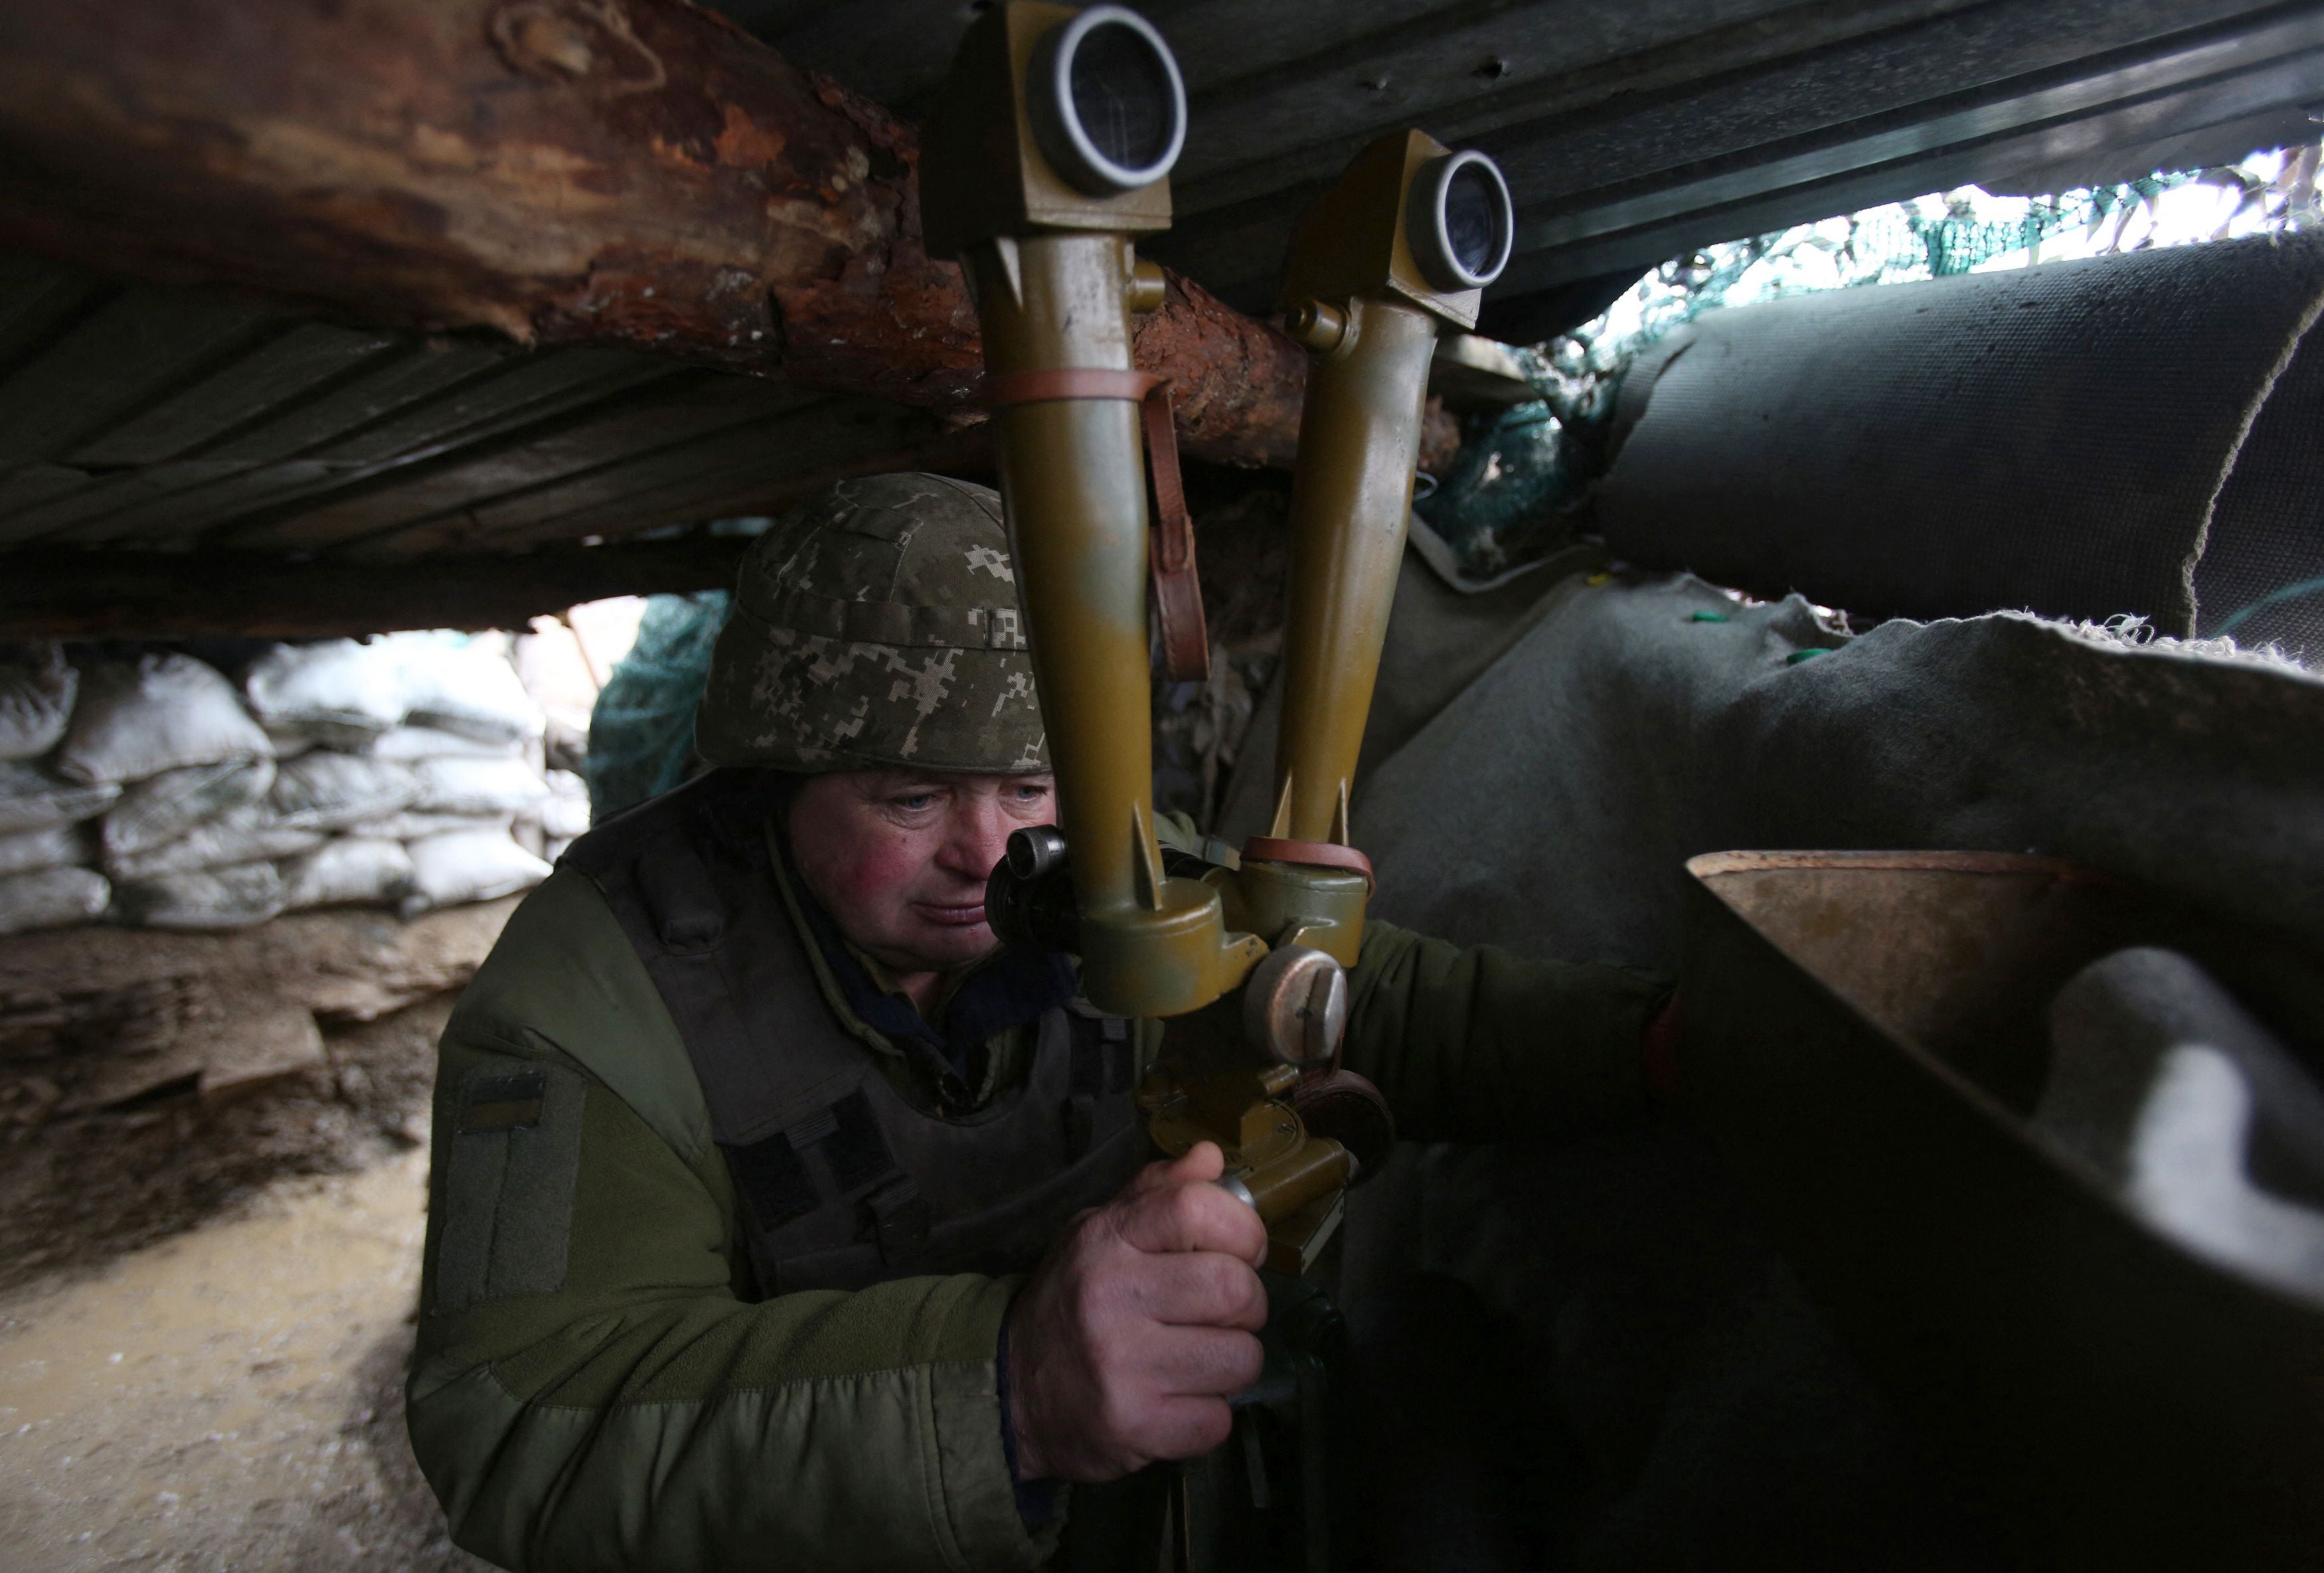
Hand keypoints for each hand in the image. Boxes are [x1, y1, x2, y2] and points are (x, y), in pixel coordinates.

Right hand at [1004, 1141, 1269, 1482]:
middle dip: (1247, 1305)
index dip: (1243, 1230)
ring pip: (1240, 1358)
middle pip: (1235, 1289)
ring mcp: (1121, 1366)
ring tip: (1198, 1360)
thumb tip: (1211, 1158)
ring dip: (1232, 1363)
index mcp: (1106, 1241)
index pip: (1196, 1209)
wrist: (1011, 1391)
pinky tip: (1178, 1402)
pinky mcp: (1134, 1426)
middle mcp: (1110, 1298)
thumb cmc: (1072, 1301)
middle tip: (1223, 1315)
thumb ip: (1156, 1194)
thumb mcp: (1099, 1231)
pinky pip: (1218, 1420)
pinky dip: (1209, 1416)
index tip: (1243, 1251)